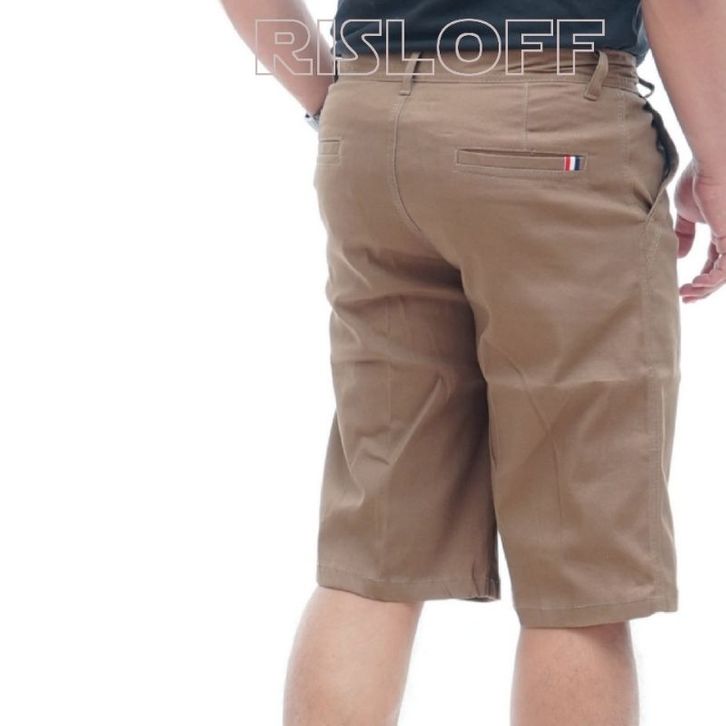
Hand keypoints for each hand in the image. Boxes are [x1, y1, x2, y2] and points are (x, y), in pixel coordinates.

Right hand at [674, 160, 725, 301]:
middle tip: (686, 298)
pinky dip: (711, 281)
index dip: (701, 276)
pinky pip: (725, 270)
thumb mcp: (686, 213)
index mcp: (722, 230)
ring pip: (723, 275)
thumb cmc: (698, 180)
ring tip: (687, 294)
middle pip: (720, 272)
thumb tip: (681, 255)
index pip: (714, 261)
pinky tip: (696, 285)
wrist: (711, 166)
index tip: (683, 288)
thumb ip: (684, 234)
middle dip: (703, 288)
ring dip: (705, 288)